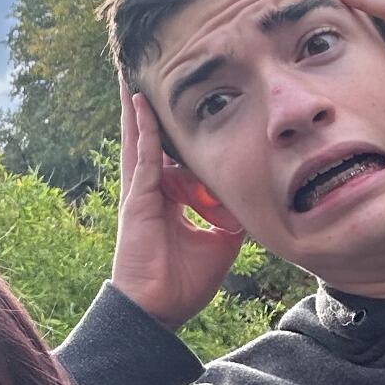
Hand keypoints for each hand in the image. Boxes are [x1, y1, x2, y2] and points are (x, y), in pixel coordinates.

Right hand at [111, 82, 245, 332]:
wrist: (158, 310)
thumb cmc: (183, 282)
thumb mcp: (221, 242)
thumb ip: (232, 215)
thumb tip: (252, 196)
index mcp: (168, 201)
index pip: (174, 159)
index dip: (179, 135)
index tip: (186, 109)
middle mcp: (151, 191)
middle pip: (150, 141)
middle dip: (149, 111)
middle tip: (147, 77)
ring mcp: (141, 192)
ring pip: (140, 140)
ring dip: (137, 108)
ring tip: (131, 75)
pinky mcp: (137, 198)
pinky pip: (143, 156)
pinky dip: (143, 129)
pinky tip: (140, 103)